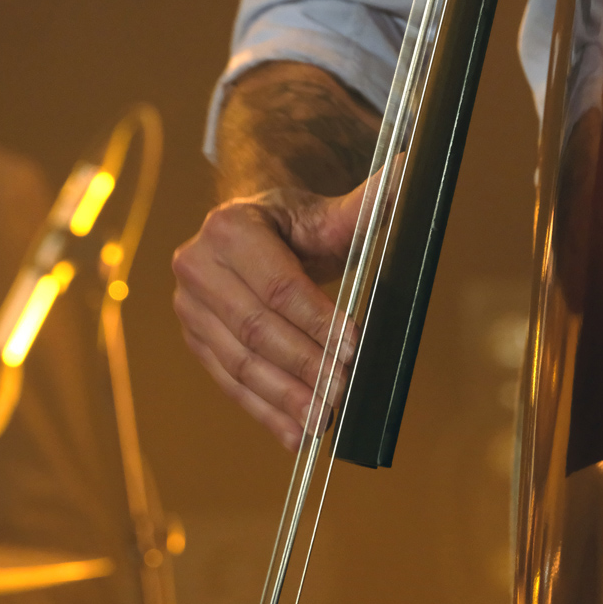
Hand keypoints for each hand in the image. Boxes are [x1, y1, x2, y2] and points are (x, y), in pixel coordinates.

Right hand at [172, 183, 363, 449]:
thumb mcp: (323, 215)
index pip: (278, 285)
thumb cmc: (292, 227)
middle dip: (303, 366)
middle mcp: (198, 266)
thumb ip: (362, 205)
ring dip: (282, 398)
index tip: (353, 348)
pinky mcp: (195, 340)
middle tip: (341, 393)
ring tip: (321, 421)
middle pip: (256, 329)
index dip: (317, 321)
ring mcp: (190, 308)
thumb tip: (412, 170)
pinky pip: (228, 383)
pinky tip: (293, 434)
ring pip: (239, 362)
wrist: (249, 236)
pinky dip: (263, 412)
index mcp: (229, 228)